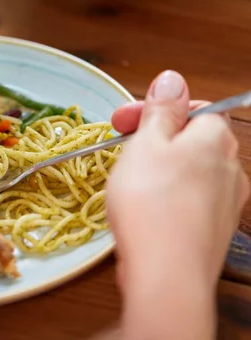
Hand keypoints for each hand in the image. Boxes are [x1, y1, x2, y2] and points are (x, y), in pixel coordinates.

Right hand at [105, 70, 248, 338]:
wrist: (166, 273)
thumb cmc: (151, 200)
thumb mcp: (147, 143)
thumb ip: (161, 109)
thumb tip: (172, 78)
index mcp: (215, 138)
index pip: (193, 107)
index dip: (154, 109)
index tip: (121, 120)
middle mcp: (230, 167)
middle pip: (190, 140)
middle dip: (154, 139)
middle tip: (121, 149)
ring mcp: (225, 202)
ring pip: (188, 171)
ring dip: (158, 168)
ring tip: (128, 182)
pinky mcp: (213, 231)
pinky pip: (188, 201)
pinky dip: (166, 197)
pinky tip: (144, 210)